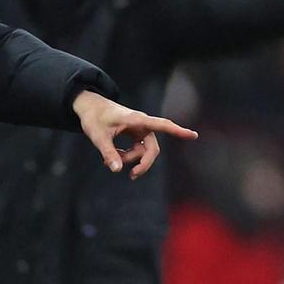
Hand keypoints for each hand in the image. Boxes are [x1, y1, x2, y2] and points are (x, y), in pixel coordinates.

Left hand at [71, 90, 198, 179]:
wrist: (89, 107)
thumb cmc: (94, 117)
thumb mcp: (98, 136)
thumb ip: (108, 153)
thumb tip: (117, 170)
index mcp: (137, 120)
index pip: (162, 125)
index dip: (178, 131)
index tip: (193, 135)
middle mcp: (142, 124)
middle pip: (152, 148)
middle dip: (143, 163)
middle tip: (132, 176)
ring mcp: (139, 129)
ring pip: (143, 150)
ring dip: (130, 159)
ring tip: (111, 161)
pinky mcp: (134, 133)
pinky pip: (137, 149)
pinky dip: (127, 155)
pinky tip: (113, 157)